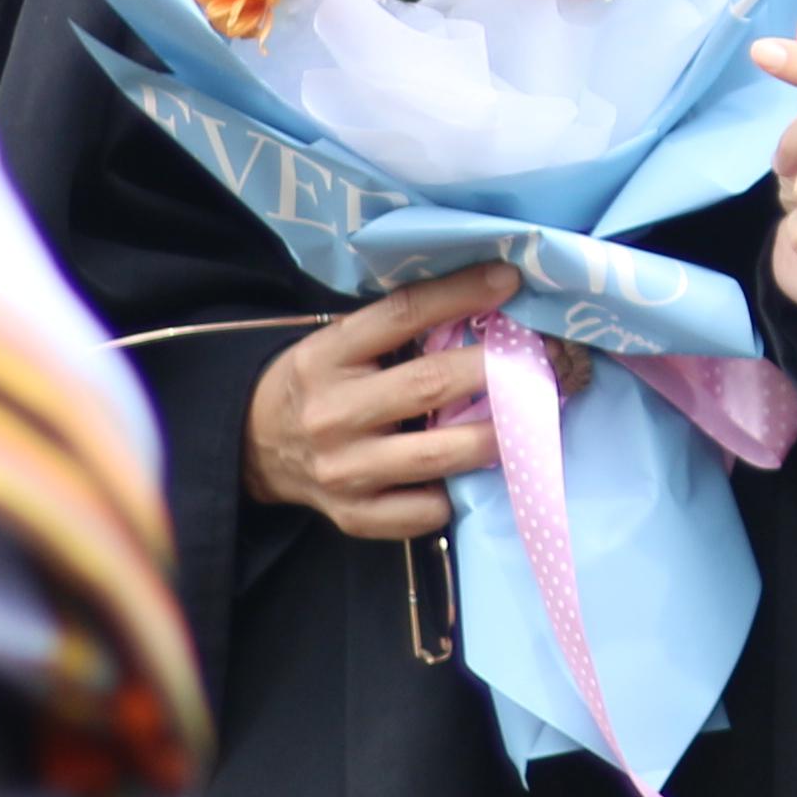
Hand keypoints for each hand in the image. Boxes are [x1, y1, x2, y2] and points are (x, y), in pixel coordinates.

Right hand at [244, 263, 529, 538]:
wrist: (253, 445)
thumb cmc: (320, 384)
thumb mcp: (340, 344)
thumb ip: (398, 329)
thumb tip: (489, 301)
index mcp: (327, 356)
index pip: (401, 314)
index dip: (460, 294)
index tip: (509, 280)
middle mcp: (332, 412)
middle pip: (430, 384)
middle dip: (497, 371)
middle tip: (544, 361)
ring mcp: (342, 470)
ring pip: (436, 455)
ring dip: (494, 436)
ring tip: (531, 421)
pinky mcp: (353, 516)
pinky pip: (423, 512)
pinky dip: (456, 495)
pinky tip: (473, 477)